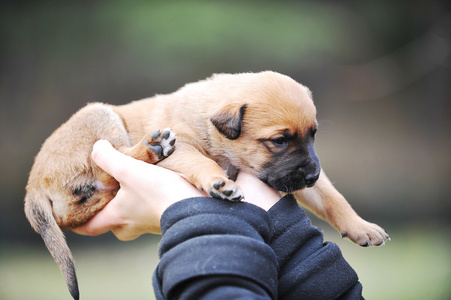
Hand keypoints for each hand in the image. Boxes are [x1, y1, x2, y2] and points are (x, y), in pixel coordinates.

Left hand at [73, 140, 281, 239]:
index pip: (89, 226)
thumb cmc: (160, 192)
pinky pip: (157, 209)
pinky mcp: (172, 217)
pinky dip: (157, 198)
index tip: (73, 212)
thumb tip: (97, 147)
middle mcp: (134, 226)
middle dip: (113, 208)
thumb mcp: (129, 169)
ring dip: (136, 200)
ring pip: (137, 216)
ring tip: (140, 179)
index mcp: (118, 217)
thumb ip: (108, 158)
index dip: (78, 220)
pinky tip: (164, 181)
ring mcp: (154, 224)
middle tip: (113, 190)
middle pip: (114, 222)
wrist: (200, 208)